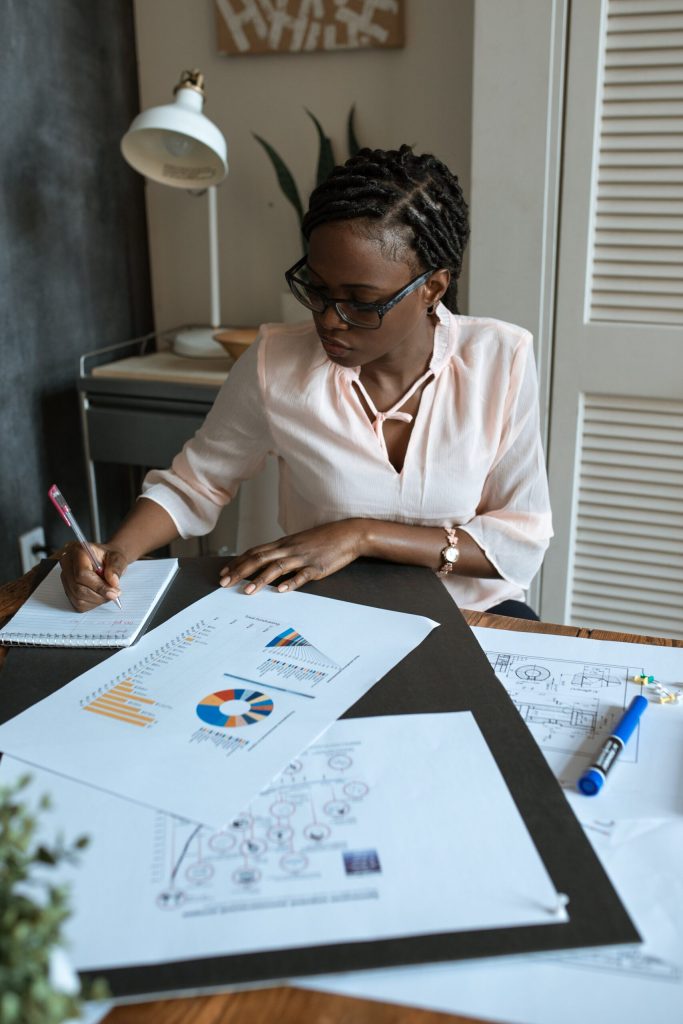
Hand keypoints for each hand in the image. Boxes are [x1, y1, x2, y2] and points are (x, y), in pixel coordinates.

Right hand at [59, 542, 127, 611]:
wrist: (106, 559)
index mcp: (78, 551)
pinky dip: (92, 603)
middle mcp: (67, 563)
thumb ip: (116, 568)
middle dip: (99, 595)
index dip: (98, 586)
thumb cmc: (110, 557)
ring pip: (77, 598)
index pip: (82, 574)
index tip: (113, 592)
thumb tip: (113, 582)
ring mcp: (65, 577)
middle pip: (78, 588)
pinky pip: (77, 604)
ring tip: (108, 593)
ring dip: (96, 600)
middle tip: (114, 594)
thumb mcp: (118, 557)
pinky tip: (99, 595)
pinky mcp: (67, 588)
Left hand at [219, 520, 366, 594]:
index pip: (254, 552)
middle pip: (259, 559)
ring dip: (260, 580)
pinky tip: (280, 590)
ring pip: (276, 568)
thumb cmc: (323, 540)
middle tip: (224, 583)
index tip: (223, 572)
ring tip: (247, 591)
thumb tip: (266, 564)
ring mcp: (303, 558)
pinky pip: (301, 575)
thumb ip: (283, 552)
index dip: (237, 562)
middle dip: (240, 572)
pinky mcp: (317, 567)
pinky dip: (290, 583)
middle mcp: (289, 549)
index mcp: (283, 544)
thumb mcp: (299, 543)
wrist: (348, 534)